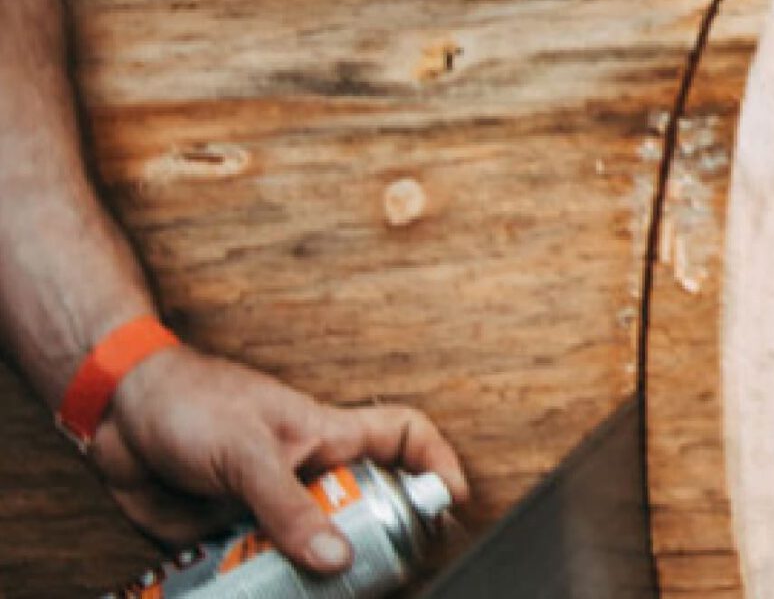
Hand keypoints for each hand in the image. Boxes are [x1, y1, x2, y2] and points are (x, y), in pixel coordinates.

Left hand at [88, 345, 466, 572]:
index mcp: (328, 438)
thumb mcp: (247, 453)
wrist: (114, 415)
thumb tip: (337, 560)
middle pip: (366, 513)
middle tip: (378, 583)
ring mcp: (270, 508)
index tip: (450, 503)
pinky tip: (255, 597)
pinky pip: (258, 573)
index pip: (403, 439)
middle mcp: (307, 476)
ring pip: (312, 552)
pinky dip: (259, 591)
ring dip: (314, 581)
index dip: (436, 464)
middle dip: (378, 549)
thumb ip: (289, 508)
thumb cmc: (191, 403)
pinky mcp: (229, 538)